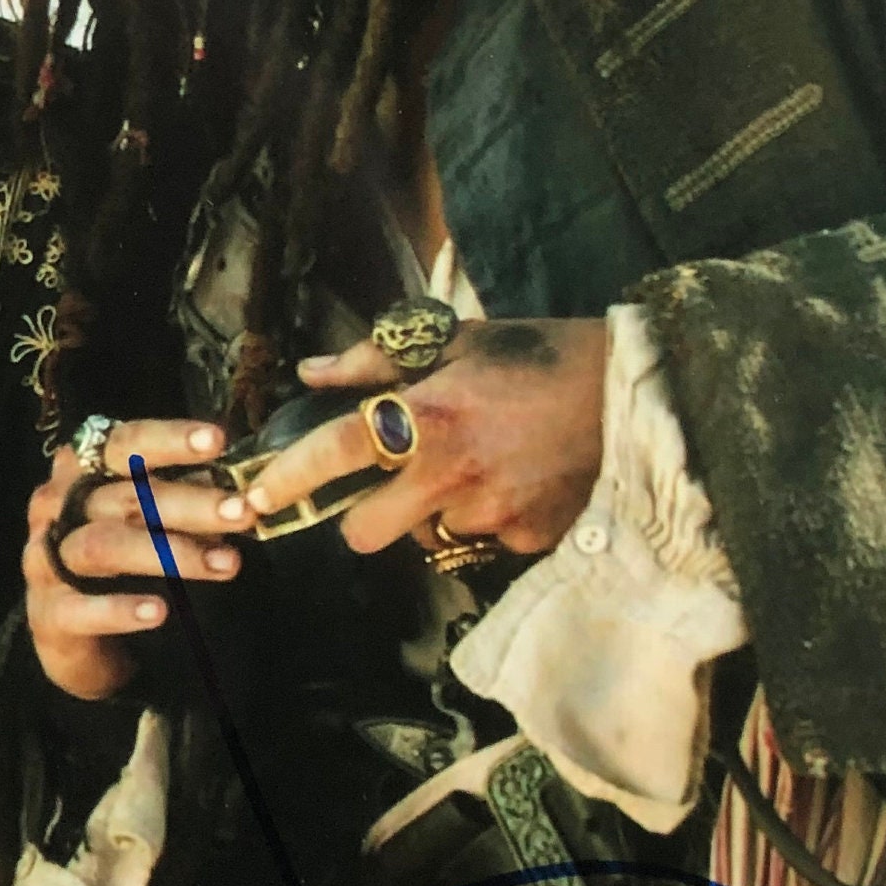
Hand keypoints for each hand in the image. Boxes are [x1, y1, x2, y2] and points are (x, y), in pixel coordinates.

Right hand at [23, 416, 254, 701]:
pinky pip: (80, 608)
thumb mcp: (148, 522)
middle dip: (191, 504)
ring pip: (104, 546)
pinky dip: (120, 609)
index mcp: (81, 471)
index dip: (169, 439)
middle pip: (125, 498)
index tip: (217, 440)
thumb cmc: (117, 561)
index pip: (124, 443)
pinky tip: (159, 611)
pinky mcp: (47, 613)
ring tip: (226, 564)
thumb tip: (234, 489)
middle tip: (244, 513)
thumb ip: (181, 501)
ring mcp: (45, 558)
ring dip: (169, 553)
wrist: (74, 633)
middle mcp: (57, 506)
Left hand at [247, 318, 608, 557]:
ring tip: (471, 471)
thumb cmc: (538, 356)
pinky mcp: (524, 541)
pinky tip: (511, 484)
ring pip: (426, 539)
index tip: (255, 498)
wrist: (630, 394)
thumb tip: (312, 373)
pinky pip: (479, 543)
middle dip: (363, 519)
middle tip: (386, 489)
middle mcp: (450, 474)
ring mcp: (489, 515)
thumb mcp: (456, 341)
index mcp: (428, 416)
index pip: (337, 451)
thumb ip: (376, 361)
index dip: (289, 478)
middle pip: (366, 532)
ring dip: (431, 516)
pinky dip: (483, 522)